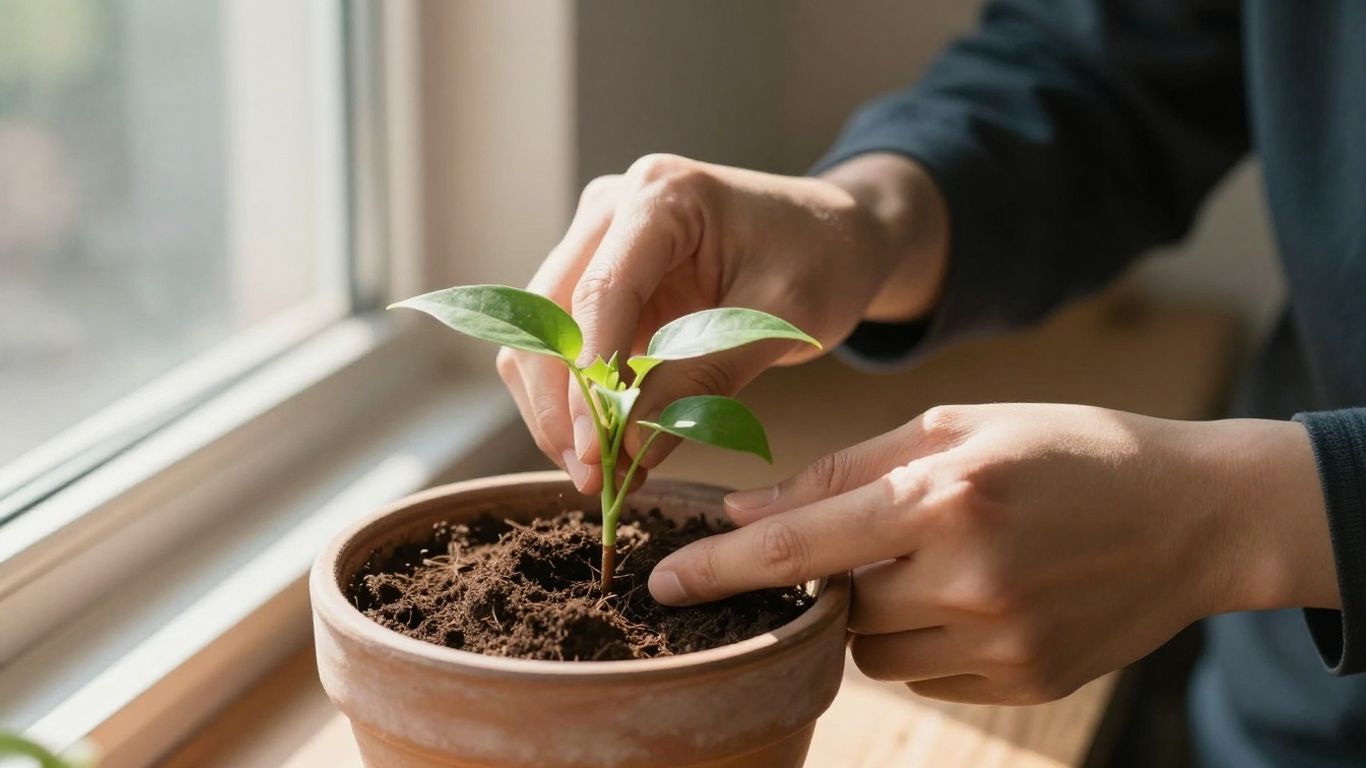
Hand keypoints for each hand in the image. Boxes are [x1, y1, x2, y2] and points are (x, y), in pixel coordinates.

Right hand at [497, 152, 948, 492]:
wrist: (835, 237)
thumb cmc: (822, 259)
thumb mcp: (780, 321)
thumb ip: (704, 376)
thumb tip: (631, 444)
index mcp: (662, 195)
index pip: (601, 291)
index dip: (589, 379)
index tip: (594, 451)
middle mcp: (612, 209)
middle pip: (549, 316)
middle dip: (561, 405)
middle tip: (593, 478)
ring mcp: (598, 245)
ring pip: (542, 340)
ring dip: (561, 412)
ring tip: (604, 475)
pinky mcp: (601, 284)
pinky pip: (567, 352)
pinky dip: (580, 404)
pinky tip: (612, 449)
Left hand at [648, 403, 1336, 703]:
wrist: (1192, 515)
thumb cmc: (1064, 448)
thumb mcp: (956, 427)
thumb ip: (847, 471)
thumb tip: (752, 514)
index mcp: (945, 496)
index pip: (802, 545)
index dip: (723, 569)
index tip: (662, 585)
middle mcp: (968, 577)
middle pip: (836, 605)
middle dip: (834, 577)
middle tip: (883, 536)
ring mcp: (1000, 641)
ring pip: (873, 651)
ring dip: (875, 613)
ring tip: (936, 563)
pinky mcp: (1024, 683)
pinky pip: (925, 677)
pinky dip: (924, 641)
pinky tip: (974, 596)